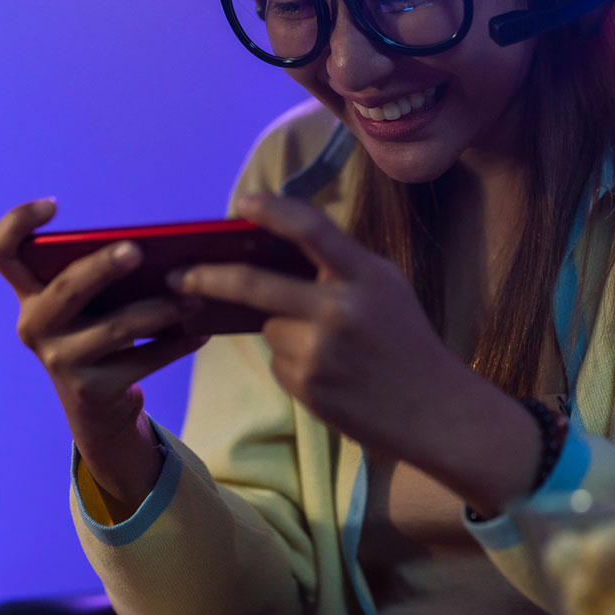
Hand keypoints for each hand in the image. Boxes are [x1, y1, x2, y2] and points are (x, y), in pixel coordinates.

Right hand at [0, 198, 207, 508]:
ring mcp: (59, 360)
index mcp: (29, 293)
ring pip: (116, 329)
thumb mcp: (89, 302)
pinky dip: (176, 345)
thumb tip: (164, 247)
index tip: (54, 204)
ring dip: (160, 310)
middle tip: (137, 250)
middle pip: (66, 288)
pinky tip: (201, 332)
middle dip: (103, 268)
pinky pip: (142, 361)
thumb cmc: (97, 332)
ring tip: (193, 297)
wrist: (95, 404)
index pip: (0, 252)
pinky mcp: (90, 390)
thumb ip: (103, 274)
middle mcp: (34, 325)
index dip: (17, 223)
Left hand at [170, 193, 540, 513]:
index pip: (309, 228)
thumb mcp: (386, 288)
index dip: (270, 210)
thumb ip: (339, 265)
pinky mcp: (306, 386)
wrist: (435, 411)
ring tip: (328, 347)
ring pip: (268, 326)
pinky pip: (279, 361)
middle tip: (179, 277)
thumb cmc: (407, 342)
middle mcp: (337, 309)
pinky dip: (293, 361)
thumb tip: (272, 246)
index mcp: (364, 275)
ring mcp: (318, 351)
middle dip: (207, 278)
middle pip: (252, 284)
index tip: (239, 204)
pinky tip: (329, 373)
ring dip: (281, 328)